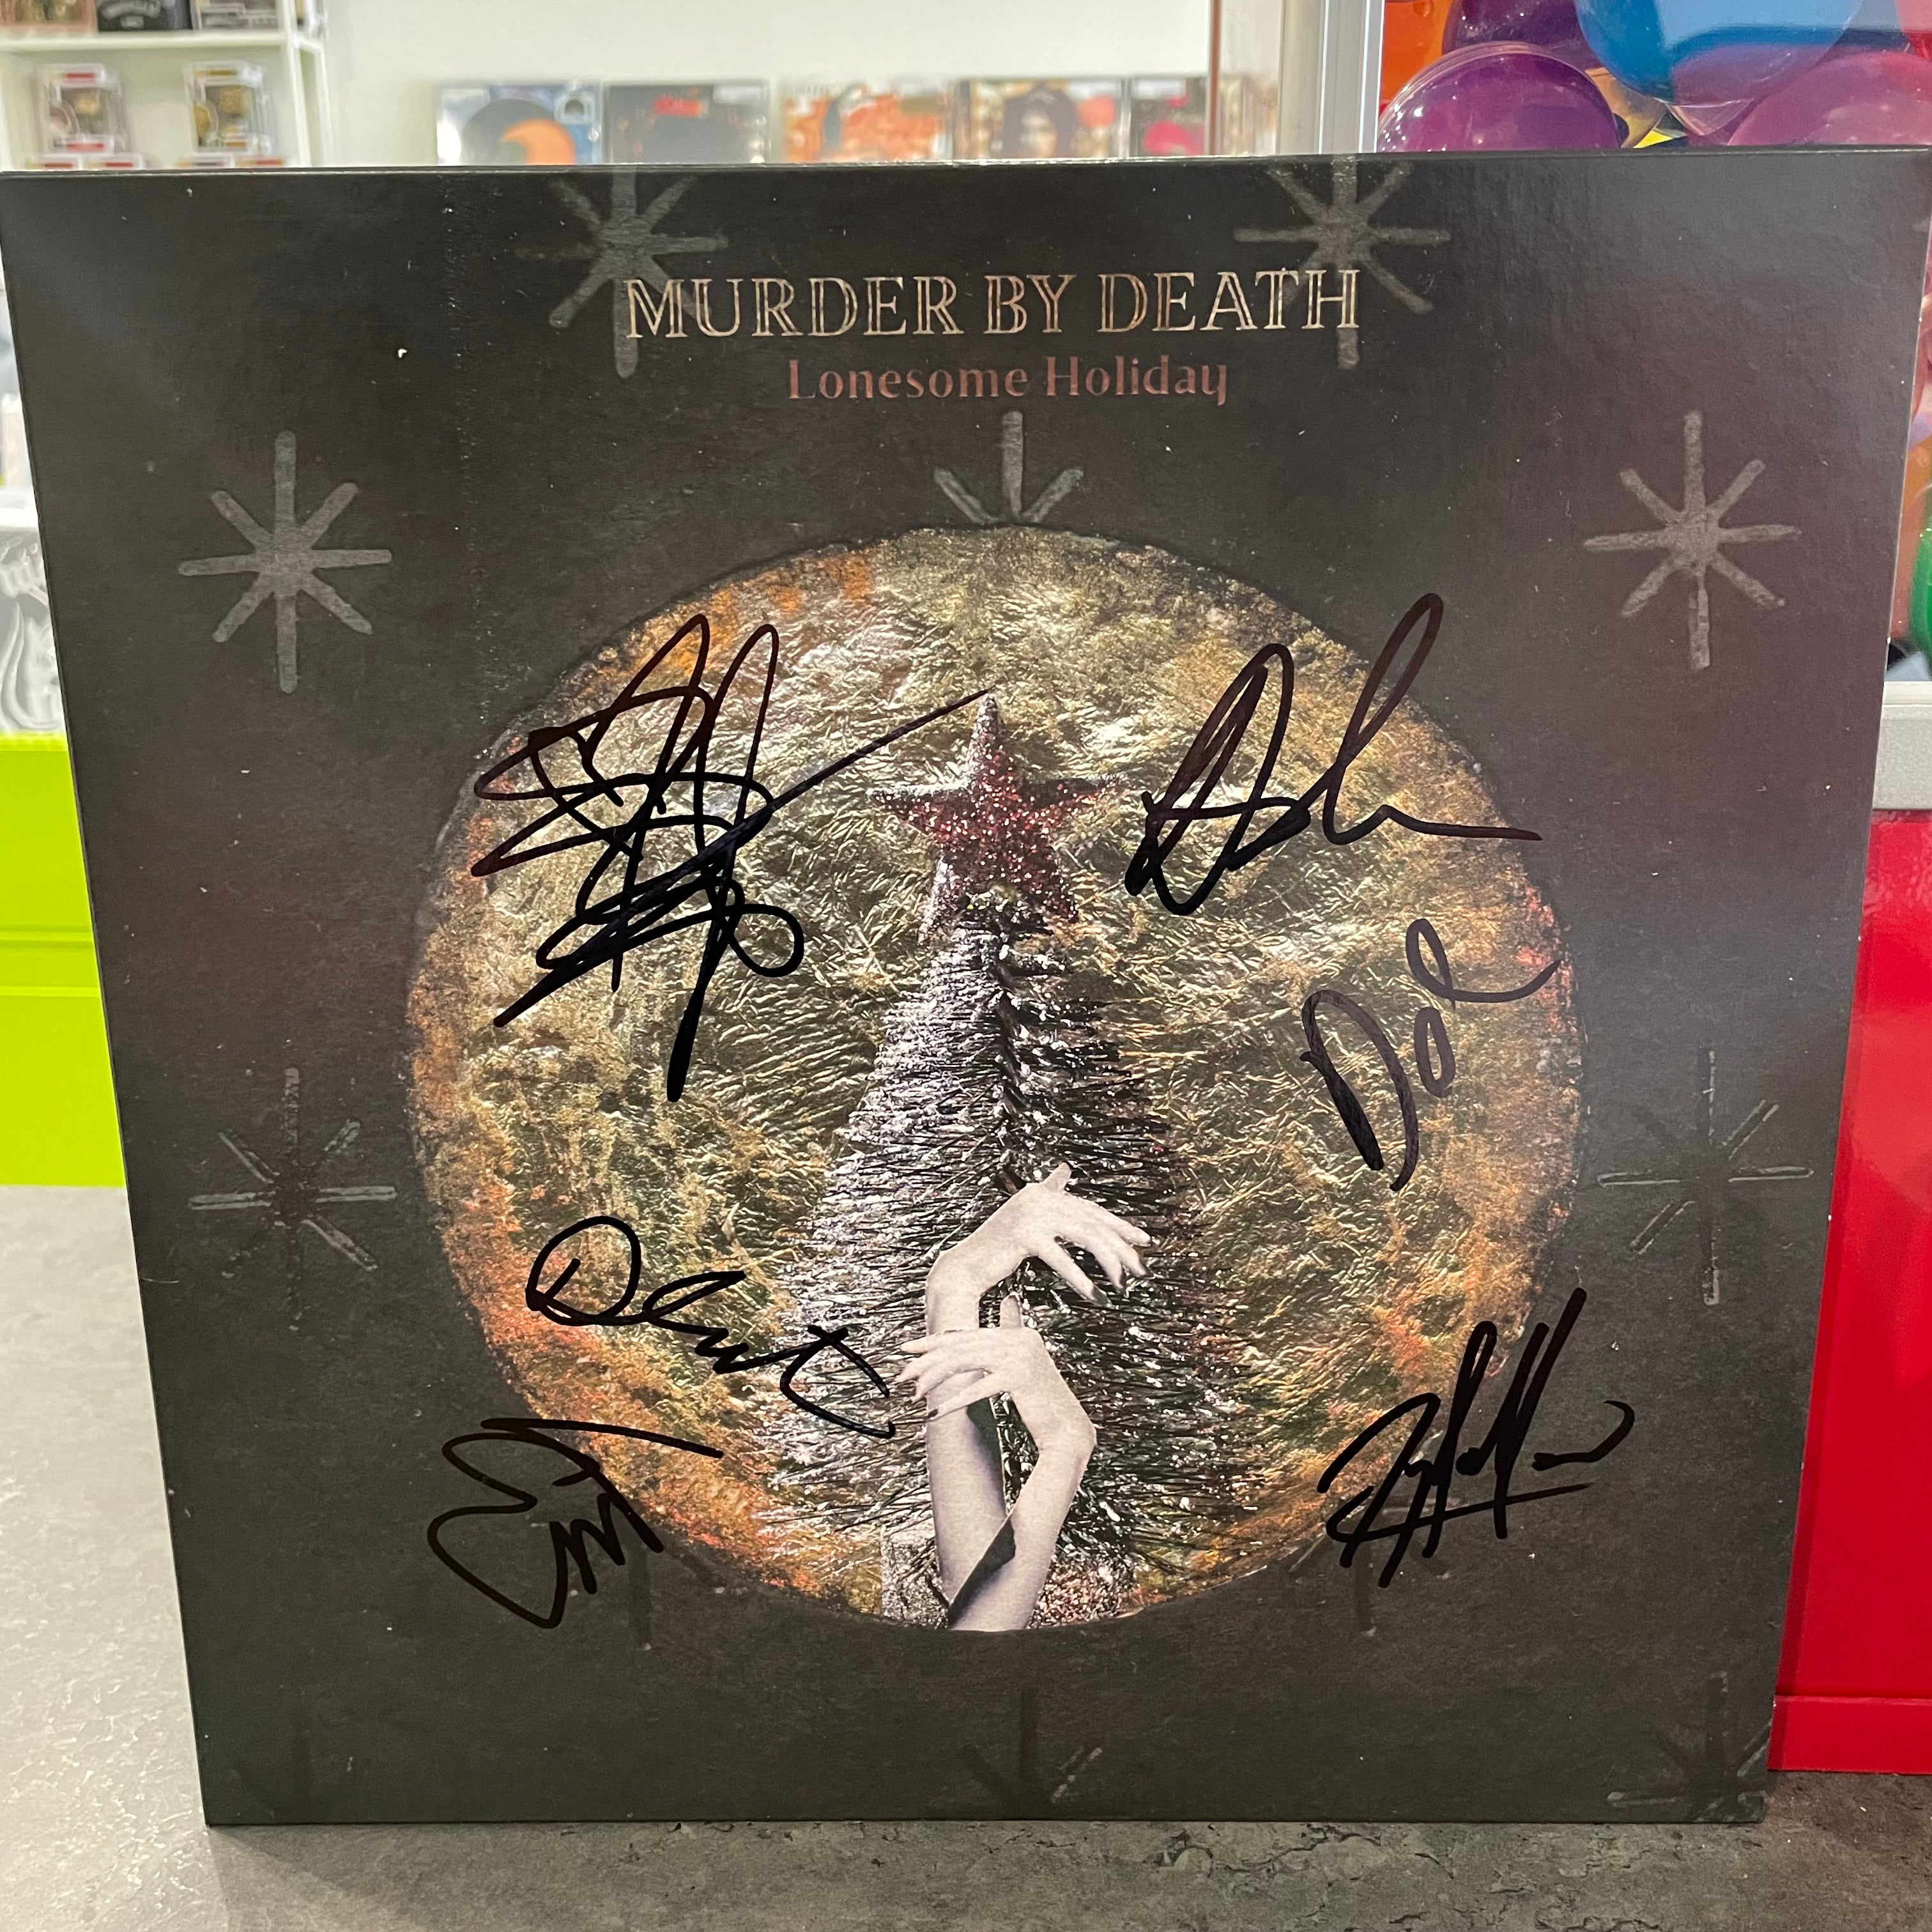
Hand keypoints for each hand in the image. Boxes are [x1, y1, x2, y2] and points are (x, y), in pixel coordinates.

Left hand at [900, 1295, 1096, 1460]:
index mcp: (1019, 1333)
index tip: (908, 1347)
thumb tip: (1000, 1311)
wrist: (1067, 1431)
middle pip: (962, 1346)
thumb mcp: (1022, 1370)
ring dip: (935, 1378)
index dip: (935, 1341)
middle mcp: (1021, 1338)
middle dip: (927, 1360)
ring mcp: (1020, 1355)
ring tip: (914, 1392)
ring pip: (964, 1362)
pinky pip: (975, 1388)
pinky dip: (952, 1401)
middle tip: (902, 1373)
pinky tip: (934, 1412)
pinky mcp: (1018, 1376)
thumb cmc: (1041, 1405)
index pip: (967, 1335)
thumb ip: (1005, 1346)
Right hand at [926, 1163, 1149, 1323]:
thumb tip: (1065, 1169)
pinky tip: (1095, 1296)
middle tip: (1142, 1271)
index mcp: (1042, 1193)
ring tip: (1123, 1285)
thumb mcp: (1027, 1219)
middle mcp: (1038, 1197)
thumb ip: (1047, 1196)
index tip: (1144, 1241)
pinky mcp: (1025, 1235)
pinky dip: (1081, 1280)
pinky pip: (1062, 1259)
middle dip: (1122, 1248)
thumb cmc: (997, 1249)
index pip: (1090, 1209)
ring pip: (1085, 1237)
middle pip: (1093, 1222)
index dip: (1119, 1226)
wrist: (965, 1266)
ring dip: (1109, 1264)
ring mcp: (1031, 1214)